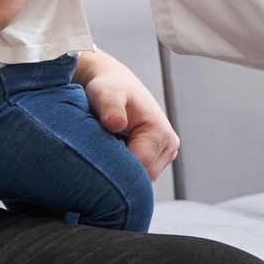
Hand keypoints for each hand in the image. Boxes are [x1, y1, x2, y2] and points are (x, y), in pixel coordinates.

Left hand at [76, 53, 179, 179]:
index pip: (139, 167)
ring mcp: (165, 154)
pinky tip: (113, 153)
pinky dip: (125, 169)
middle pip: (142, 177)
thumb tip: (116, 123)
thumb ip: (111, 108)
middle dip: (119, 172)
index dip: (116, 169)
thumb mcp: (106, 93)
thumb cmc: (110, 88)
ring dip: (122, 171)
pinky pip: (140, 175)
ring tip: (105, 150)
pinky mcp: (157, 159)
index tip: (94, 161)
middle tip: (95, 156)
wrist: (115, 85)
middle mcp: (169, 145)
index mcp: (159, 132)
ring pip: (141, 179)